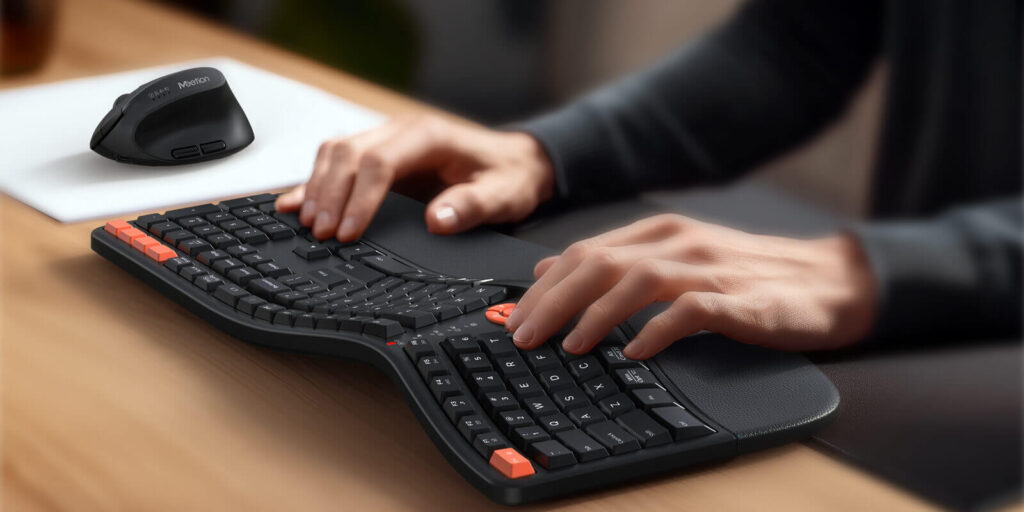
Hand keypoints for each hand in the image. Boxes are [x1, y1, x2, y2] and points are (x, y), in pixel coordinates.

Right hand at [275, 114, 555, 240]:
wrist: (515, 161)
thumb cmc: (508, 177)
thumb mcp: (504, 196)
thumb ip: (472, 206)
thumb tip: (437, 220)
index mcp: (429, 136)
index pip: (380, 161)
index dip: (360, 197)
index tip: (349, 232)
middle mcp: (402, 131)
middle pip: (349, 153)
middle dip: (330, 194)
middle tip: (320, 233)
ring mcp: (387, 139)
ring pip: (336, 152)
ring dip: (317, 186)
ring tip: (306, 223)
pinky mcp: (378, 154)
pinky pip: (336, 161)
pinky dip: (314, 181)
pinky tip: (294, 203)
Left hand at [504, 214, 876, 357]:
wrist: (829, 280)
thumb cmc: (748, 276)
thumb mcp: (677, 260)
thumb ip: (618, 264)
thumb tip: (550, 273)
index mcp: (660, 232)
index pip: (585, 252)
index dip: (545, 285)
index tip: (514, 316)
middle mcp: (680, 243)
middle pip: (600, 263)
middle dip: (554, 301)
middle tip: (525, 336)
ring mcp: (711, 269)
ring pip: (637, 281)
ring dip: (596, 314)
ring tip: (569, 346)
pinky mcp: (741, 300)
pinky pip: (691, 311)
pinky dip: (657, 331)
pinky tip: (635, 353)